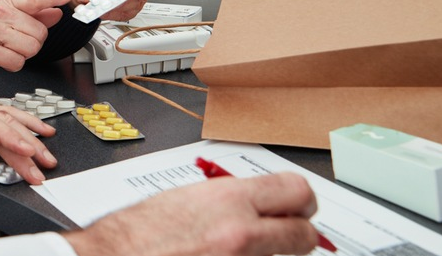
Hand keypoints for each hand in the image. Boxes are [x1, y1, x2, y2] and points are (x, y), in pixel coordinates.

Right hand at [0, 0, 71, 83]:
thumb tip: (56, 12)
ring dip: (23, 56)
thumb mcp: (5, 20)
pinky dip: (13, 65)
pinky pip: (17, 62)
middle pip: (40, 33)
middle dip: (33, 44)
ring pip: (31, 49)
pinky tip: (0, 59)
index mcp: (5, 4)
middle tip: (15, 43)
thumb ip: (33, 16)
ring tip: (7, 50)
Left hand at [0, 94, 57, 184]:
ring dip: (29, 136)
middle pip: (2, 124)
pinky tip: (36, 133)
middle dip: (26, 144)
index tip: (26, 150)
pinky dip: (23, 126)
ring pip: (7, 121)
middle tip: (44, 164)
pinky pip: (4, 120)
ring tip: (48, 152)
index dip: (8, 137)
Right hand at [63, 173, 320, 255]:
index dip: (302, 202)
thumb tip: (254, 205)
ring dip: (268, 254)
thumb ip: (227, 201)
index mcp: (229, 200)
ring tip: (237, 248)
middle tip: (288, 233)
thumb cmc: (136, 234)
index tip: (299, 206)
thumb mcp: (185, 199)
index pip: (296, 192)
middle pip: (305, 235)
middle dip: (299, 234)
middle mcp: (242, 234)